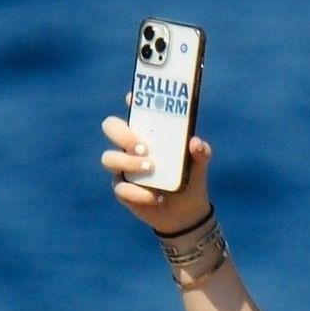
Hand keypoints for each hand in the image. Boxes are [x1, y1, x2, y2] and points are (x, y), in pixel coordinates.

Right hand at [99, 113, 214, 234]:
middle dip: (122, 133)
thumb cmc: (189, 179)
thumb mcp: (198, 165)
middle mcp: (130, 147)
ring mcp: (123, 168)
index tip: (134, 98)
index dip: (133, 101)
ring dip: (128, 162)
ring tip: (150, 168)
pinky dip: (139, 193)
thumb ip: (201, 153)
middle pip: (111, 127)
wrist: (187, 213)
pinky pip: (121, 189)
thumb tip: (196, 142)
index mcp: (147, 134)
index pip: (135, 111)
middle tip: (143, 146)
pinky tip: (156, 197)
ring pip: (108, 158)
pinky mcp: (123, 191)